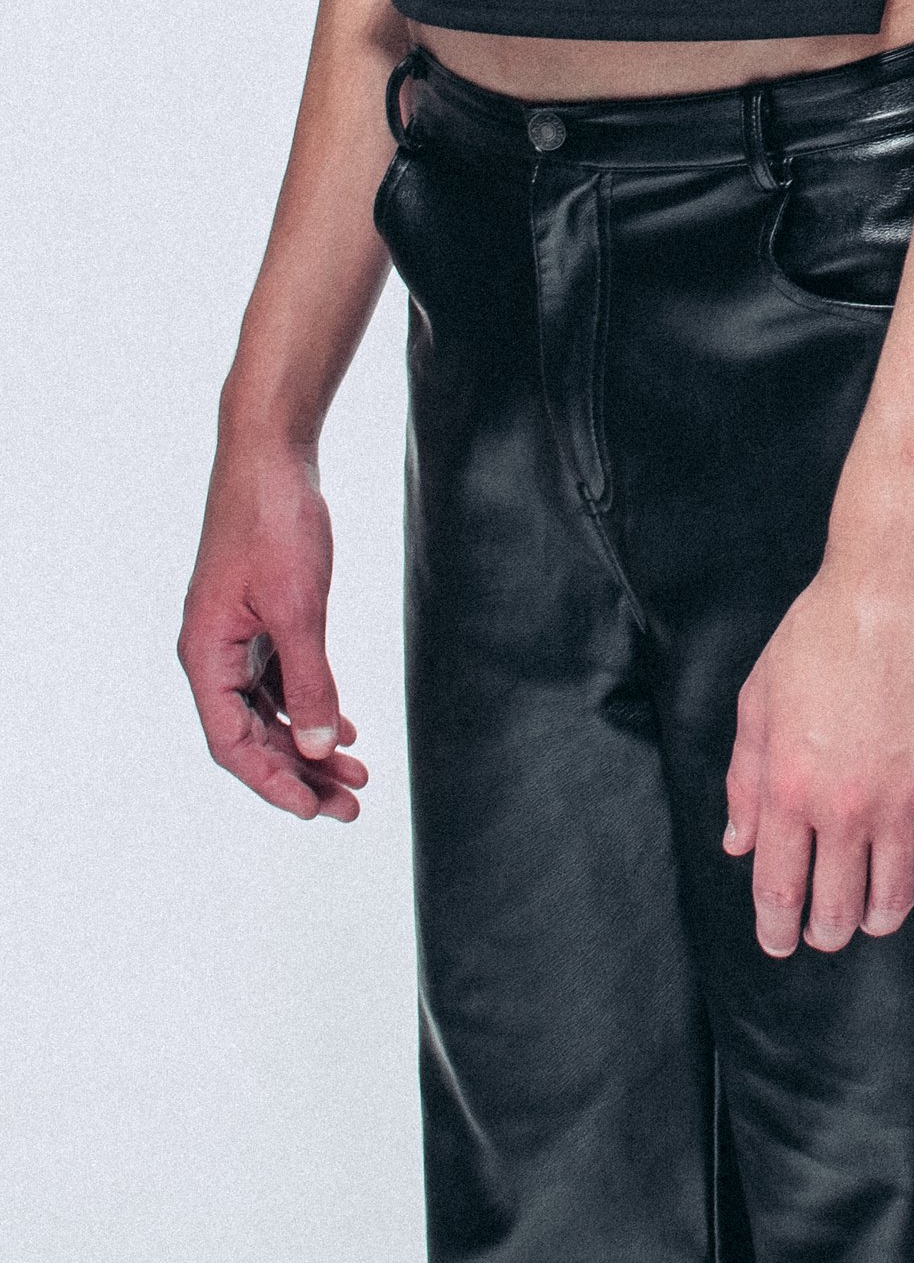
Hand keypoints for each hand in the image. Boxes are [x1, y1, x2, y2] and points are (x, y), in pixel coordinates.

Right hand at [179, 431, 368, 823]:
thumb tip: (317, 746)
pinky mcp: (257, 616)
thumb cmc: (274, 522)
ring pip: (270, 710)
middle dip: (301, 773)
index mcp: (206, 656)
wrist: (272, 453)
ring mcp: (234, 635)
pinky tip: (343, 726)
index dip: (274, 782)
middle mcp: (212, 652)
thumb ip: (309, 679)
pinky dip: (310, 703)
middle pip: (253, 735)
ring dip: (310, 742)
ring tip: (356, 775)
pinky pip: (279, 678)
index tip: (315, 811)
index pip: (233, 744)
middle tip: (351, 804)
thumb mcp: (299, 607)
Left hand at [722, 510, 913, 957]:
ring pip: (894, 899)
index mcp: (788, 788)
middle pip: (837, 909)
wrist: (897, 587)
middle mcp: (843, 807)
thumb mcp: (759, 699)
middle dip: (828, 931)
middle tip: (829, 928)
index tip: (781, 941)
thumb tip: (737, 840)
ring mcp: (902, 799)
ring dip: (881, 919)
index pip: (779, 890)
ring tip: (877, 913)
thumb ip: (744, 777)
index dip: (778, 929)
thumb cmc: (822, 632)